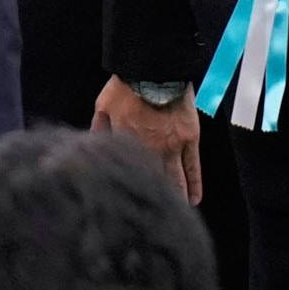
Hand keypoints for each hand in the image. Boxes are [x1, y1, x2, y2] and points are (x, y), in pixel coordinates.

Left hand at [94, 81, 202, 204]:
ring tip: (177, 214)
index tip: (128, 207)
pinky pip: (194, 166)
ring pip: (176, 179)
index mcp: (127, 146)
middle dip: (156, 201)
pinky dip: (194, 184)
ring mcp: (173, 146)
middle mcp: (151, 151)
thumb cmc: (126, 87)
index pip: (130, 175)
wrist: (155, 70)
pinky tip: (194, 199)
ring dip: (177, 198)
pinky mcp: (190, 138)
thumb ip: (99, 129)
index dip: (129, 192)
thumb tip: (94, 145)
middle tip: (156, 219)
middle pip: (155, 183)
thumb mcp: (103, 107)